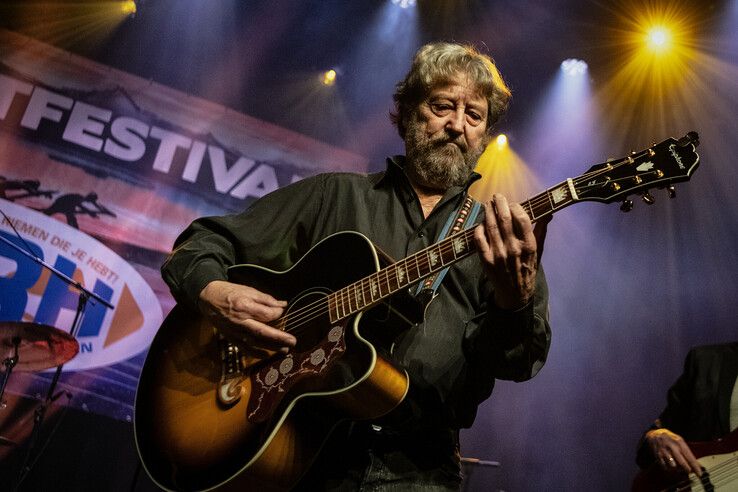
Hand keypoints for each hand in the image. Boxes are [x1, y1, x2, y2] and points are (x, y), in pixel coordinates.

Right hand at [198, 280, 294, 350]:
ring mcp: (235, 331)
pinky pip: (244, 348)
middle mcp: (240, 321)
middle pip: (262, 332)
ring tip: (284, 350)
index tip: (283, 312)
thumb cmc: (230, 292)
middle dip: (278, 338)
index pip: (266, 314)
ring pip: (254, 342)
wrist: (208, 298)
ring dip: (270, 347)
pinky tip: (266, 355)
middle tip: (292, 341)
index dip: (277, 314)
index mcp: (244, 306)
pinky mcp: (231, 337)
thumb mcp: (248, 290)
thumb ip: (266, 299)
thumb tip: (282, 305)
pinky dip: (255, 353)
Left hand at [473, 194, 540, 309]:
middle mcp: (514, 248)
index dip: (516, 207)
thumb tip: (548, 214)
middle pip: (504, 218)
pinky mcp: (486, 260)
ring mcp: (499, 254)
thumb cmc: (527, 270)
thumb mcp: (539, 252)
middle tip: (496, 197)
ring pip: (491, 226)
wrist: (515, 294)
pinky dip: (479, 229)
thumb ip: (541, 231)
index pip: (522, 218)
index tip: (512, 203)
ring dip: (487, 212)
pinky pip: (479, 239)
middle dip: (499, 204)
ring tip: (487, 205)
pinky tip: (481, 224)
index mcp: (529, 245)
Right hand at [645, 428, 701, 475]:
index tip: (699, 474)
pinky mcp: (658, 455)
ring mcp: (665, 452)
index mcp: (680, 443)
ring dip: (678, 470)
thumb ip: (688, 452)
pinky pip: (665, 466)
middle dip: (687, 469)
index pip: (689, 457)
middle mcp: (672, 447)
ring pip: (673, 466)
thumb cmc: (671, 439)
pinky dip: (669, 469)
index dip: (695, 467)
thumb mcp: (680, 441)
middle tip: (690, 472)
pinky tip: (671, 467)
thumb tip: (697, 464)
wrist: (655, 434)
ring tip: (680, 469)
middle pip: (682, 463)